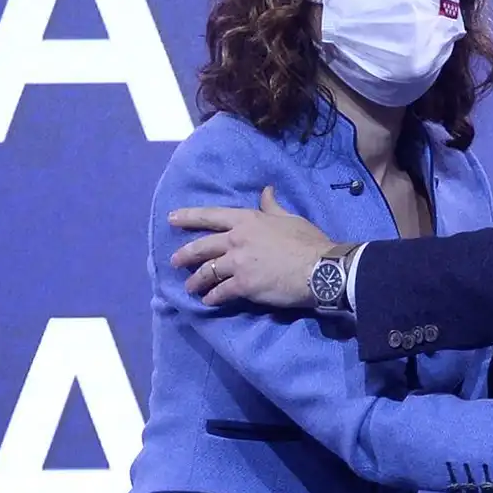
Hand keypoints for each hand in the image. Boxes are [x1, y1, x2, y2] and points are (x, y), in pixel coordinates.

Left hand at [169, 187, 337, 307]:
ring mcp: (238, 263)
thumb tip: (266, 191)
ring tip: (190, 287)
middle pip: (202, 246)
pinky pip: (220, 292)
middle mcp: (237, 239)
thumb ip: (272, 206)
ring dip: (196, 281)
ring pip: (207, 272)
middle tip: (174, 261)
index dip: (189, 217)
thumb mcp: (289, 218)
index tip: (172, 218)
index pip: (211, 216)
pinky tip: (208, 301)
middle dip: (185, 254)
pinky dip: (212, 298)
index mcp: (247, 220)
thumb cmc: (308, 241)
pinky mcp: (243, 285)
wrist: (320, 268)